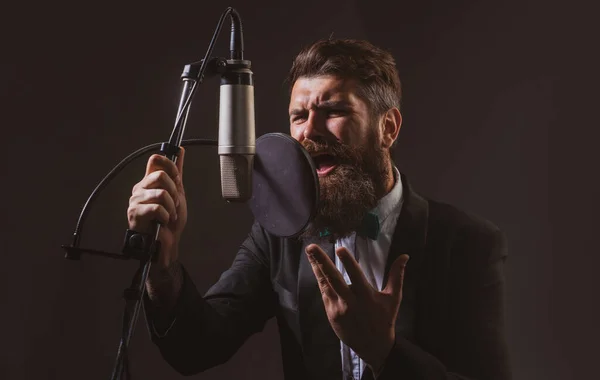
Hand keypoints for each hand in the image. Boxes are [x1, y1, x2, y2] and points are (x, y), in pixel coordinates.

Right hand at [127, 148, 186, 269]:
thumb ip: (176, 172)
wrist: (168, 243)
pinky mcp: (135, 213)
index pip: (155, 160)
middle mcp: (140, 188)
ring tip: (169, 215)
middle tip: (174, 204)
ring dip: (172, 207)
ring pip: (161, 193)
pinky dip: (166, 216)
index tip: (177, 179)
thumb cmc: (170, 220)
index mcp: (149, 182)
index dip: (170, 166)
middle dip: (174, 192)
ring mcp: (136, 200)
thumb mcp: (177, 193)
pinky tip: (163, 221)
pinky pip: (157, 208)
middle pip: (161, 175)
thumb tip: (179, 151)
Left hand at [305, 244, 408, 370]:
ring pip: (325, 284)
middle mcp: (350, 302)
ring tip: (309, 251)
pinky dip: (320, 278)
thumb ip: (397, 276)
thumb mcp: (394, 298)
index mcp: (367, 296)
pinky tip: (315, 266)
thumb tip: (405, 256)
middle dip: (322, 262)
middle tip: (312, 247)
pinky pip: (324, 292)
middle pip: (333, 279)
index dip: (348, 262)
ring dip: (316, 266)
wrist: (373, 346)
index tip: (339, 249)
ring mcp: (338, 308)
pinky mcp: (331, 313)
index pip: (356, 276)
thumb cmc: (384, 319)